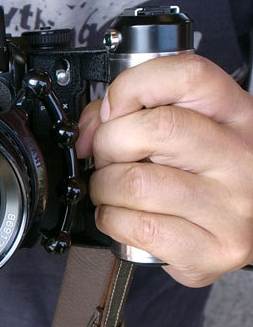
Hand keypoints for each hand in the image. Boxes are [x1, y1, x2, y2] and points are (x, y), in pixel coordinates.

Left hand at [76, 51, 252, 287]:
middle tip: (107, 157)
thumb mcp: (193, 131)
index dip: (134, 86)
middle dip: (109, 143)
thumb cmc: (210, 178)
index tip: (114, 109)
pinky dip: (112, 221)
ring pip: (136, 183)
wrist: (250, 231)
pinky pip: (139, 228)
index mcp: (237, 116)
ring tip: (112, 190)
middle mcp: (241, 157)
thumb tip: (88, 130)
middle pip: (156, 128)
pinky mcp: (214, 250)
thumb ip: (136, 112)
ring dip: (104, 187)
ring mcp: (231, 207)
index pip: (188, 75)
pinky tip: (122, 217)